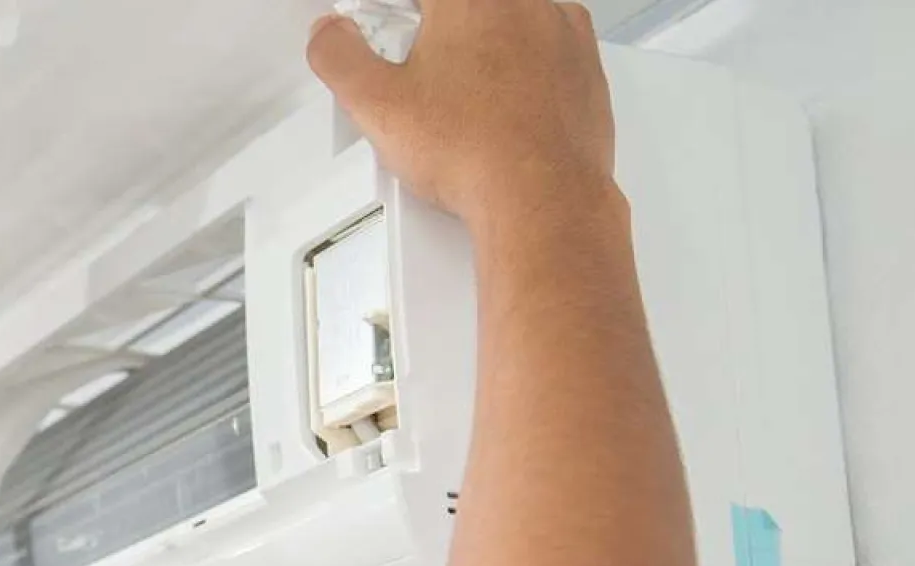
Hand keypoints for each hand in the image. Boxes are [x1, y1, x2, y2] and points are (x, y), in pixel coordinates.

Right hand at [308, 0, 615, 233]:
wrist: (540, 197)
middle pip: (464, 7)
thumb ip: (338, 57)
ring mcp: (559, 29)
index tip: (382, 26)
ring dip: (481, 38)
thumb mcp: (375, 104)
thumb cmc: (474, 152)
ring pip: (508, 15)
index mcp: (467, 0)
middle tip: (415, 58)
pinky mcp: (584, 63)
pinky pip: (548, 41)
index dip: (393, 15)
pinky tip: (499, 97)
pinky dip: (523, 59)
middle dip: (435, 27)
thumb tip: (329, 34)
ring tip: (457, 86)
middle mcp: (520, 3)